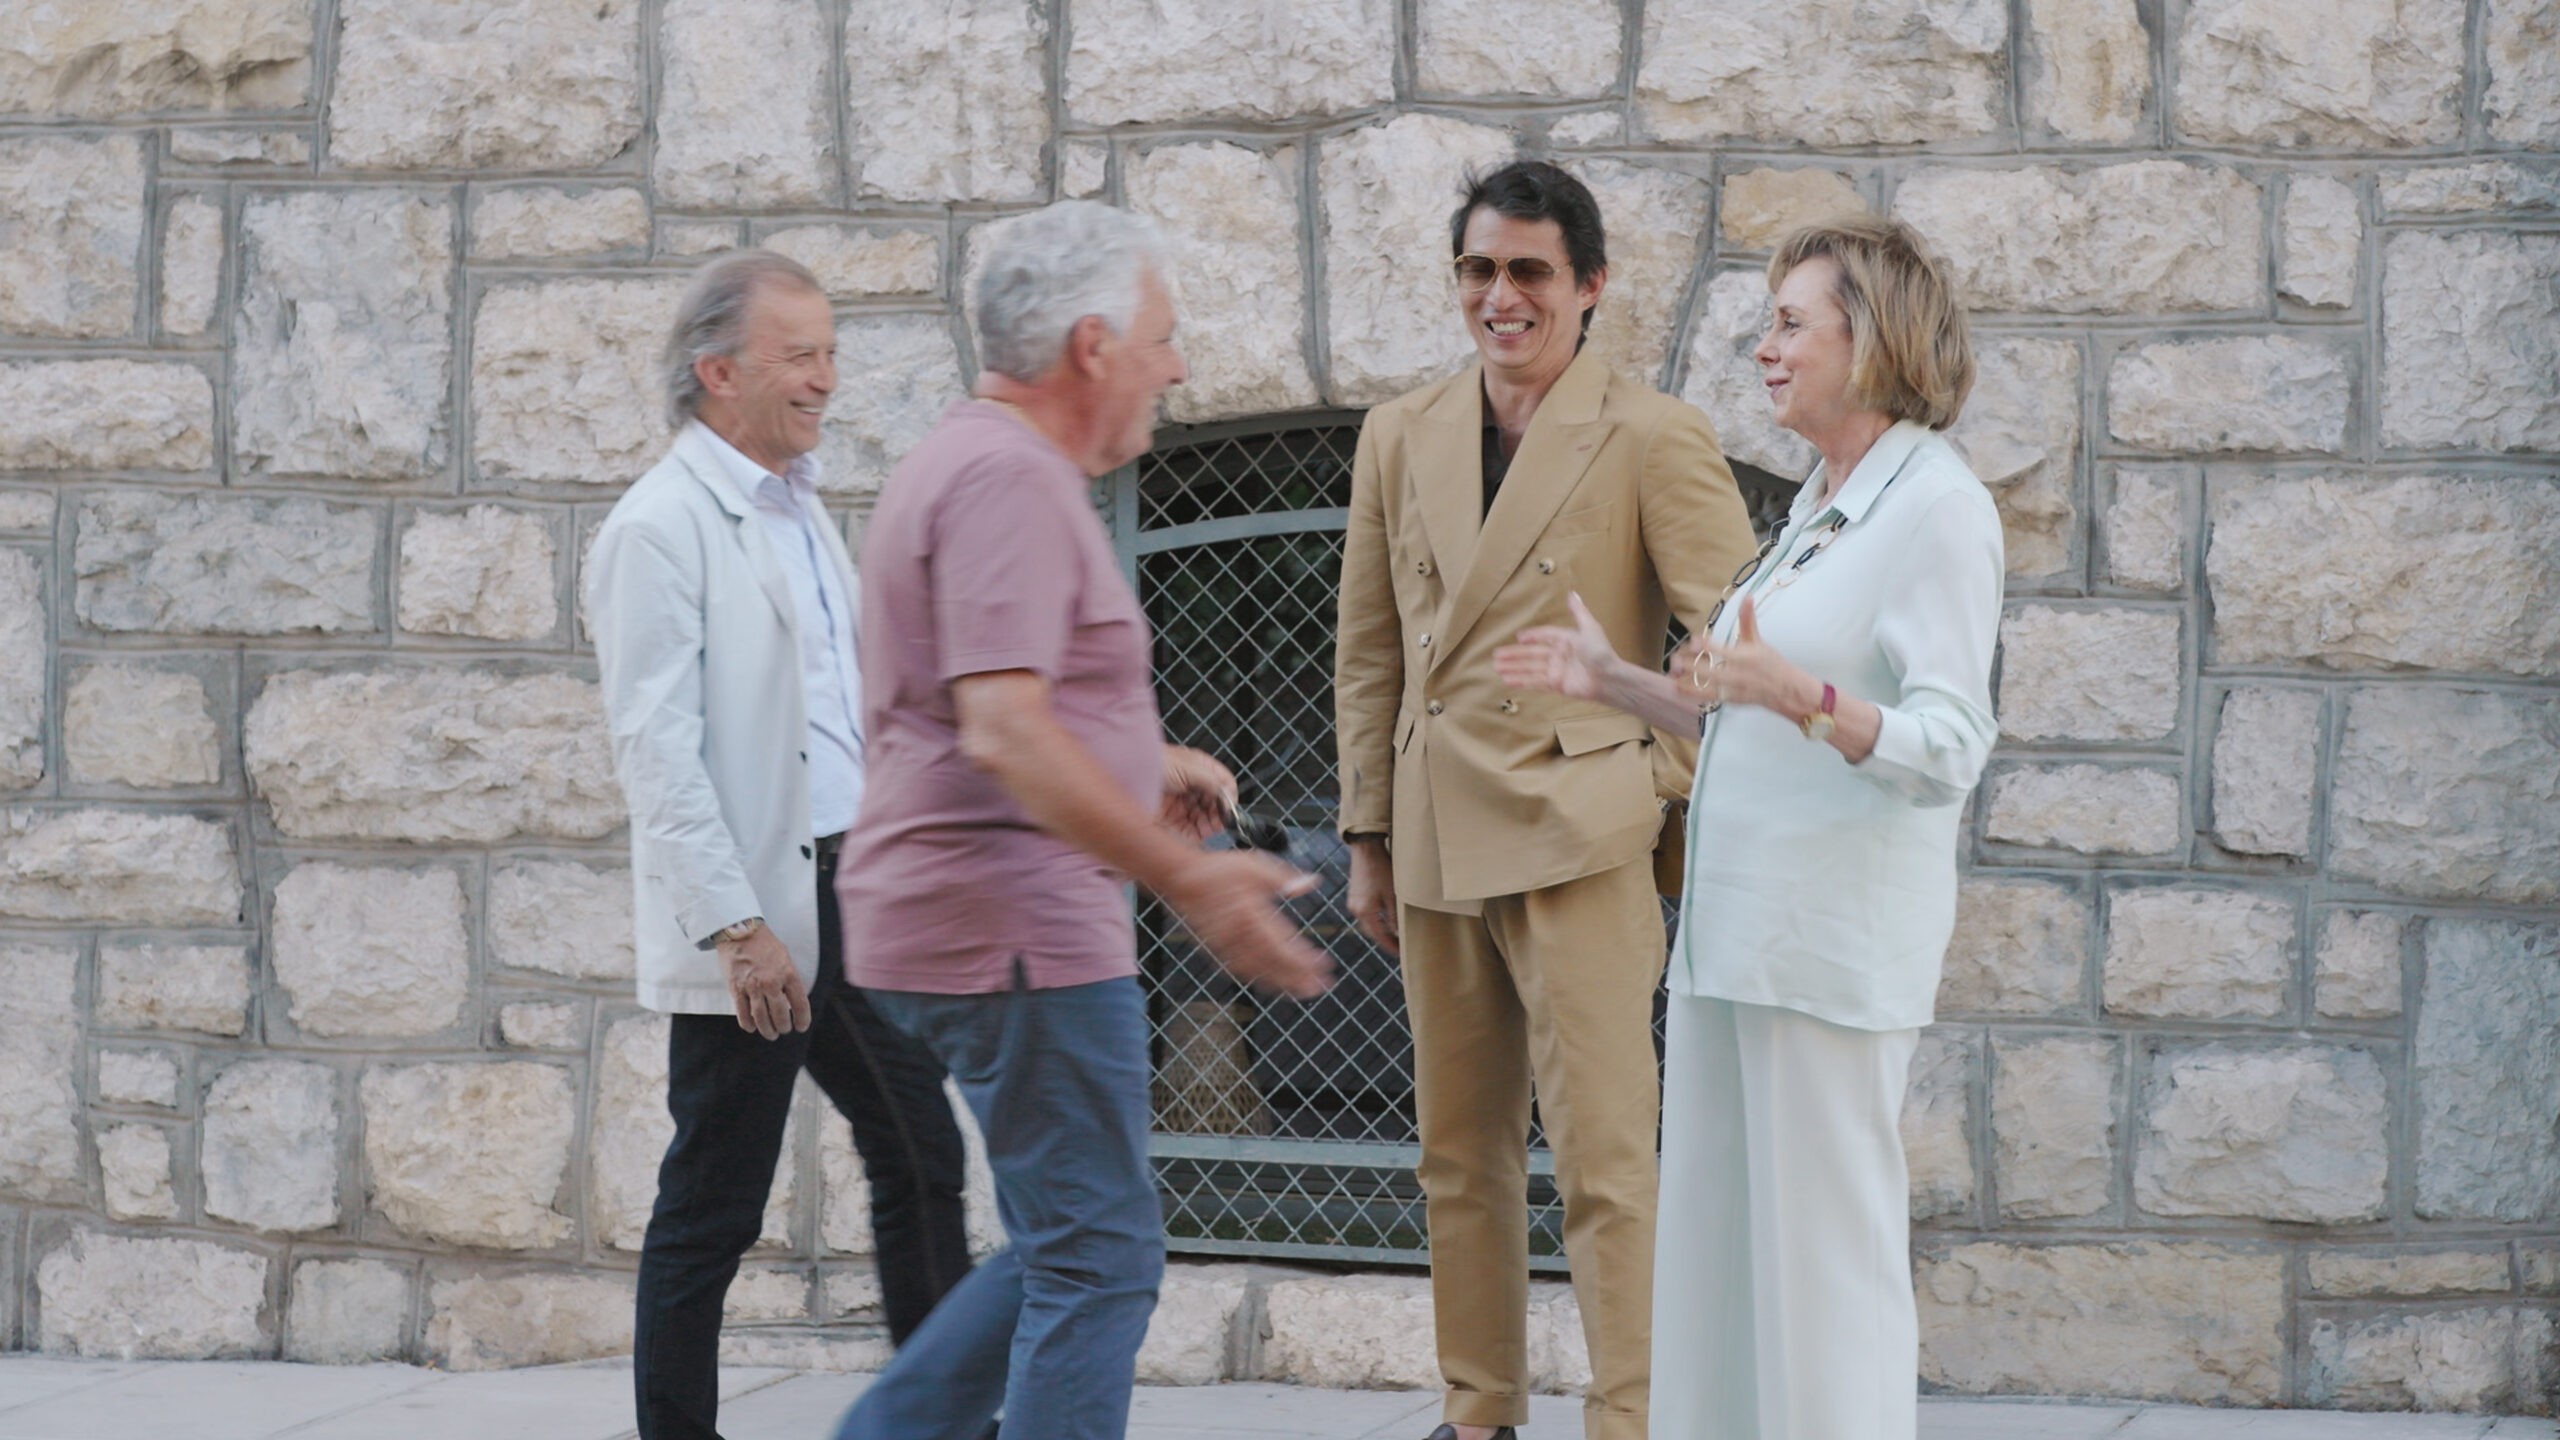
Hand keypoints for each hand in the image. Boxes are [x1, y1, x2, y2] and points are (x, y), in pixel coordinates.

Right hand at [718, 923, 811, 1038]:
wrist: (740, 931)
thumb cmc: (765, 944)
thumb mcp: (785, 958)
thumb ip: (789, 978)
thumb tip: (792, 1000)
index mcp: (787, 973)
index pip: (800, 1004)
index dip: (803, 1019)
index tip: (801, 1027)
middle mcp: (771, 982)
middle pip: (780, 1015)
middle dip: (784, 1027)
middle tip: (784, 1030)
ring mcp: (752, 987)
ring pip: (762, 1018)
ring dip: (768, 1030)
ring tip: (771, 1034)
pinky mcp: (736, 989)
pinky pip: (742, 1013)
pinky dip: (749, 1024)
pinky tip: (752, 1027)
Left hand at [1159, 744, 1236, 842]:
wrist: (1124, 776)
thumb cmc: (1150, 763)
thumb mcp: (1187, 767)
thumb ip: (1210, 781)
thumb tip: (1226, 794)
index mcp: (1197, 768)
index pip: (1221, 782)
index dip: (1228, 794)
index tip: (1229, 804)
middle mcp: (1191, 787)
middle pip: (1214, 803)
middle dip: (1220, 811)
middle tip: (1223, 819)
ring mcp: (1182, 804)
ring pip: (1205, 818)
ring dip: (1212, 823)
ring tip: (1213, 827)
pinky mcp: (1172, 821)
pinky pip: (1192, 830)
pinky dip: (1200, 833)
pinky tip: (1204, 832)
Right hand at [1160, 851, 1331, 998]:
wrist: (1181, 877)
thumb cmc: (1220, 869)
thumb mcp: (1256, 865)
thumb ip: (1284, 878)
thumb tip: (1312, 883)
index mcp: (1252, 915)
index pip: (1283, 945)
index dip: (1304, 960)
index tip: (1324, 967)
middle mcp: (1239, 935)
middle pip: (1273, 964)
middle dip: (1298, 978)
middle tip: (1320, 988)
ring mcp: (1226, 945)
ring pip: (1257, 971)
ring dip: (1281, 983)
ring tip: (1300, 991)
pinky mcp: (1217, 948)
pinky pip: (1240, 969)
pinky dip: (1258, 978)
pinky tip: (1270, 982)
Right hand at [1346, 838, 1399, 956]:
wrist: (1366, 849)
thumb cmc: (1381, 869)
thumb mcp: (1393, 895)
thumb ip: (1394, 917)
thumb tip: (1398, 934)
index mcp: (1365, 912)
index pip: (1380, 936)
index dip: (1391, 946)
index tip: (1400, 954)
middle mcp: (1356, 910)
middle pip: (1372, 932)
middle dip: (1385, 940)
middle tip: (1399, 947)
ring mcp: (1353, 902)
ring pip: (1368, 923)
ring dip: (1380, 930)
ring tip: (1394, 935)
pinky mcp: (1354, 896)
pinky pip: (1365, 914)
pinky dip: (1375, 920)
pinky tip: (1384, 920)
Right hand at [1493, 592, 1620, 700]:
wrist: (1608, 679)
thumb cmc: (1601, 652)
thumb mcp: (1590, 628)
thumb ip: (1579, 611)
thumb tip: (1572, 593)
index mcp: (1566, 640)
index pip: (1544, 636)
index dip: (1531, 636)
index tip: (1518, 637)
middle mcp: (1559, 655)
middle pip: (1532, 654)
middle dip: (1514, 655)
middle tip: (1495, 655)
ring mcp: (1557, 671)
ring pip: (1530, 669)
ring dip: (1514, 668)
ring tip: (1496, 668)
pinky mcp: (1557, 685)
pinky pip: (1535, 682)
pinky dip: (1521, 681)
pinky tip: (1508, 681)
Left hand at [1672, 596, 1818, 717]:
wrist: (1786, 690)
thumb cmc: (1770, 663)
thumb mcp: (1758, 640)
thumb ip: (1747, 620)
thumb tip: (1748, 597)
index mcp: (1745, 657)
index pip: (1722, 651)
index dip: (1705, 645)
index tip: (1692, 639)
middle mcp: (1738, 674)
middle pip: (1710, 671)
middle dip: (1691, 665)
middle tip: (1675, 658)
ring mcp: (1733, 689)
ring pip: (1707, 687)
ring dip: (1687, 682)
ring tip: (1672, 674)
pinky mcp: (1730, 700)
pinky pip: (1708, 698)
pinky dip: (1692, 694)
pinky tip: (1678, 687)